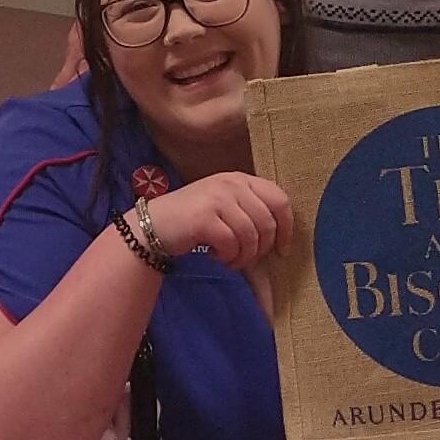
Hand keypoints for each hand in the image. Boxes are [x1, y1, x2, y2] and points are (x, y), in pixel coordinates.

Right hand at [142, 171, 292, 270]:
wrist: (152, 225)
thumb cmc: (193, 220)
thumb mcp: (225, 205)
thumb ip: (251, 210)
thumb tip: (282, 236)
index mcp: (240, 179)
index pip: (279, 200)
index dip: (286, 228)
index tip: (282, 249)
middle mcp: (231, 184)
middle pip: (267, 223)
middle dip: (261, 249)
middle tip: (246, 259)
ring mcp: (217, 199)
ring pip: (250, 236)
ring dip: (243, 257)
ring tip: (229, 260)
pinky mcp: (204, 218)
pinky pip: (231, 244)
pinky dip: (227, 257)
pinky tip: (215, 256)